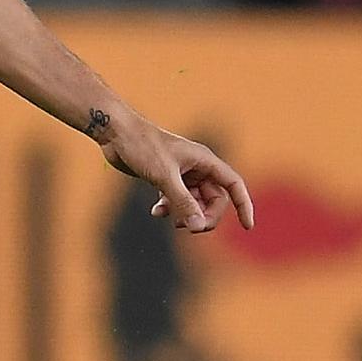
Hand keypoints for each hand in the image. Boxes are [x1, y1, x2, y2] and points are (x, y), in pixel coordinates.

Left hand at [90, 105, 254, 234]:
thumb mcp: (164, 176)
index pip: (234, 185)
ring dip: (186, 214)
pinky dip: (170, 209)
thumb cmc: (141, 146)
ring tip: (171, 221)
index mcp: (204, 160)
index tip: (247, 227)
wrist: (114, 132)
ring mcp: (181, 173)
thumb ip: (183, 202)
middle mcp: (197, 167)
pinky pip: (177, 200)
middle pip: (214, 199)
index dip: (243, 205)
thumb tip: (199, 226)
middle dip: (205, 215)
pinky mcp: (165, 178)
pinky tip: (156, 212)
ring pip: (194, 202)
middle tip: (190, 228)